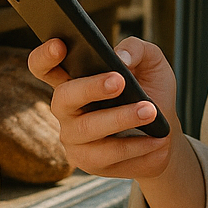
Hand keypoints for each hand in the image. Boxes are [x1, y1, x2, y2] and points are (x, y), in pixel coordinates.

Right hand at [28, 36, 182, 180]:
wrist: (163, 134)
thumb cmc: (150, 92)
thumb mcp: (151, 63)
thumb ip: (137, 49)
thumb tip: (120, 58)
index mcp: (73, 78)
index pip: (44, 67)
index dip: (45, 57)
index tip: (60, 45)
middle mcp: (66, 108)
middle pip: (63, 97)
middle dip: (91, 88)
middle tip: (119, 81)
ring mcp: (74, 137)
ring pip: (88, 129)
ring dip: (120, 118)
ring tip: (149, 111)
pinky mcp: (89, 162)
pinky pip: (109, 154)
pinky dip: (135, 145)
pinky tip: (155, 138)